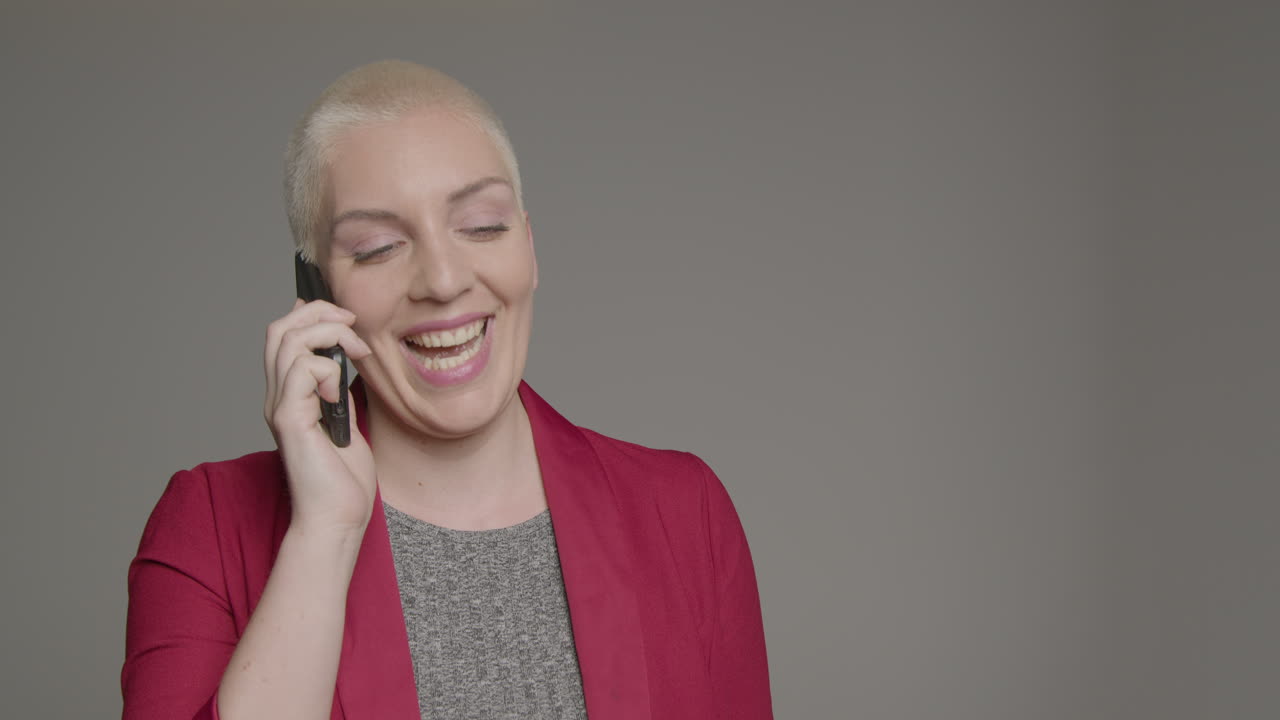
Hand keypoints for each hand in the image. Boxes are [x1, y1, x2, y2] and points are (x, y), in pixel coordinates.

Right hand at [264, 298, 375, 536]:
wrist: (338, 517)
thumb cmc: (343, 479)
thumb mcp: (345, 421)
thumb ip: (336, 390)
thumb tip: (342, 357)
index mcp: (288, 396)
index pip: (283, 336)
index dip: (310, 313)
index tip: (347, 318)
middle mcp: (276, 397)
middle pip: (279, 329)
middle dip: (319, 312)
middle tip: (353, 324)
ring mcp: (279, 407)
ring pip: (288, 340)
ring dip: (330, 334)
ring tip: (356, 354)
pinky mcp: (289, 419)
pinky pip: (303, 369)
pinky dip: (328, 370)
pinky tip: (338, 395)